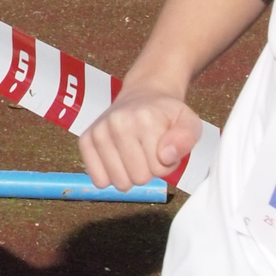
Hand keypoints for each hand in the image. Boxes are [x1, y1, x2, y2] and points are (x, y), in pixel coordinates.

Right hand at [78, 86, 204, 191]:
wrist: (144, 94)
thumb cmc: (167, 114)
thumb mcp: (189, 122)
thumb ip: (185, 138)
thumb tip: (165, 156)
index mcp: (145, 119)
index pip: (159, 169)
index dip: (167, 164)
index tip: (165, 149)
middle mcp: (117, 123)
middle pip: (138, 178)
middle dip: (148, 171)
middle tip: (149, 152)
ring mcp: (99, 131)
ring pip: (119, 181)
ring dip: (130, 174)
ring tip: (135, 154)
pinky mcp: (86, 139)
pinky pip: (98, 179)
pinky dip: (110, 176)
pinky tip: (118, 160)